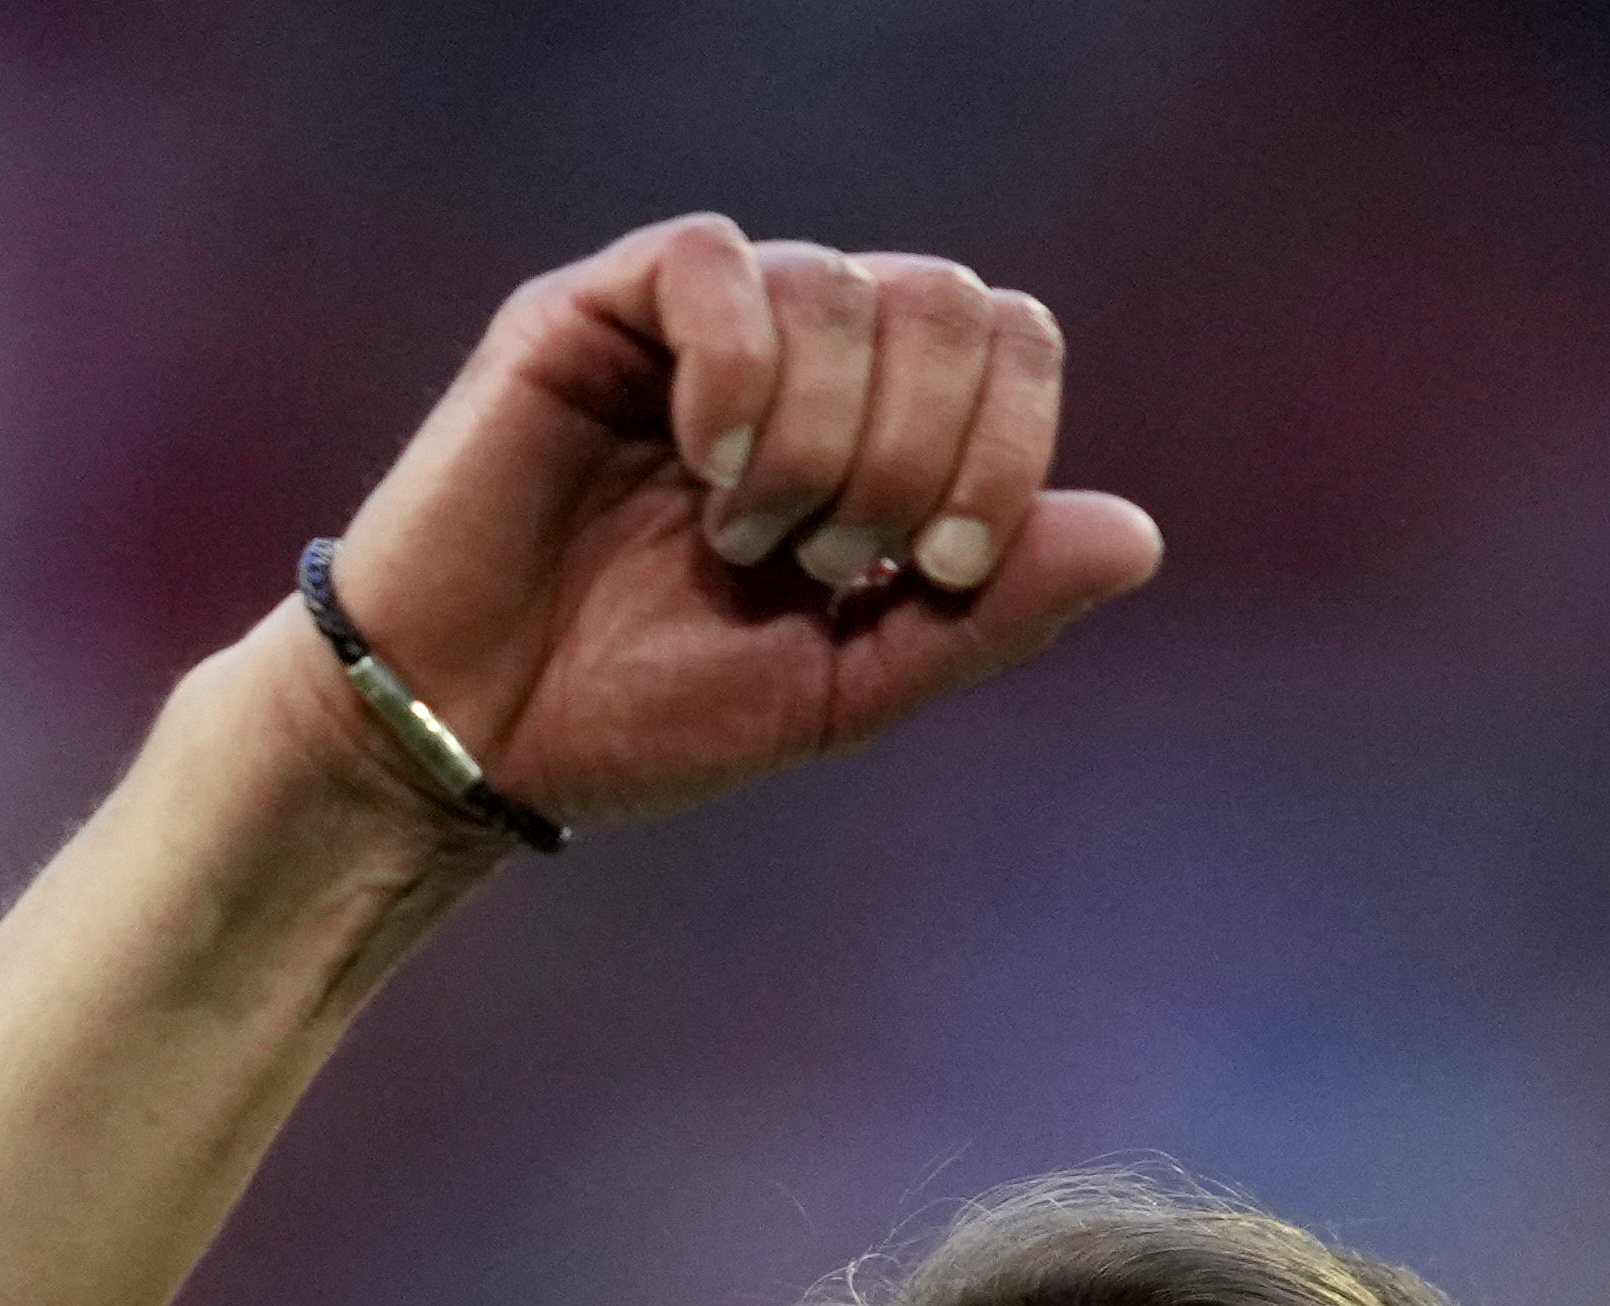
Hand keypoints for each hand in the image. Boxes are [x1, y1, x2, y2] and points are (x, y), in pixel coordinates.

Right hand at [302, 215, 1162, 835]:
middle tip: (841, 559)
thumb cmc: (640, 715)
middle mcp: (794, 353)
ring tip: (748, 536)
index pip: (1007, 340)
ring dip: (823, 437)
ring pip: (840, 283)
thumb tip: (1138, 534)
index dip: (1008, 444)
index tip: (939, 566)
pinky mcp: (588, 312)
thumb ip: (982, 612)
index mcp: (869, 424)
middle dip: (921, 449)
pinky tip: (705, 467)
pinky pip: (712, 260)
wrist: (472, 740)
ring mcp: (693, 325)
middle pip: (948, 298)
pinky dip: (740, 374)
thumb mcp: (843, 685)